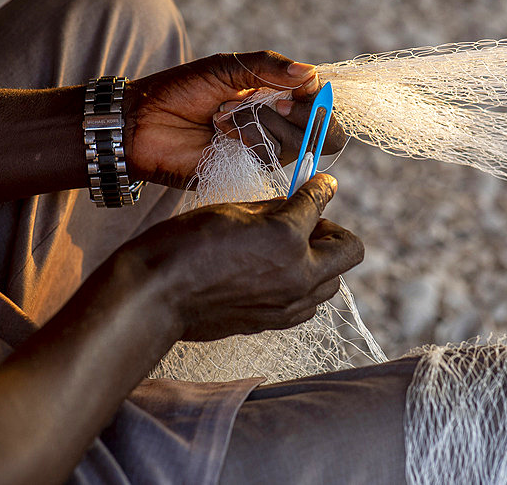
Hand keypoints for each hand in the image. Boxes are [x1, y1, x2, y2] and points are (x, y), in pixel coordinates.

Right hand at [117, 174, 362, 341]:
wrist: (157, 295)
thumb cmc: (186, 244)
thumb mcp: (232, 210)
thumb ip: (274, 208)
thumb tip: (295, 204)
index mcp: (287, 237)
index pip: (319, 203)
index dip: (321, 187)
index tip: (322, 184)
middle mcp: (298, 274)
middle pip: (349, 250)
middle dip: (332, 230)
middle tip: (307, 222)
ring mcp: (290, 304)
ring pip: (332, 281)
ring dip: (321, 262)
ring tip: (289, 251)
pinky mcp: (276, 322)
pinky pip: (309, 302)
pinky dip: (304, 286)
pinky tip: (277, 274)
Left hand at [125, 51, 346, 187]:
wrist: (143, 124)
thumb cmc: (179, 90)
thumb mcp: (225, 67)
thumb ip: (268, 66)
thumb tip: (311, 73)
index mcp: (276, 93)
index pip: (322, 98)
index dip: (318, 97)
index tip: (296, 89)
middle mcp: (278, 122)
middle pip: (325, 130)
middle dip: (303, 116)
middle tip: (271, 105)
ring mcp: (265, 148)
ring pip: (298, 144)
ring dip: (261, 125)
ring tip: (224, 117)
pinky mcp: (250, 171)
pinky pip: (271, 160)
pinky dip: (249, 141)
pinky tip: (221, 134)